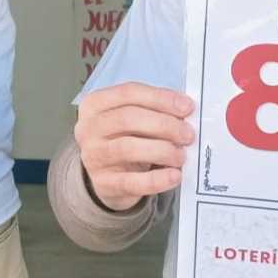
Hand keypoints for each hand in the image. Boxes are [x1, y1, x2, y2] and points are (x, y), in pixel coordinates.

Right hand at [74, 81, 195, 211]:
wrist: (105, 175)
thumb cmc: (124, 138)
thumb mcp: (131, 118)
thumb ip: (153, 110)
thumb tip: (185, 109)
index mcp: (95, 104)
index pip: (128, 93)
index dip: (160, 98)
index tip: (187, 107)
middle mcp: (88, 128)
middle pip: (128, 119)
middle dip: (164, 125)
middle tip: (188, 134)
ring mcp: (93, 157)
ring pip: (128, 148)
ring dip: (162, 150)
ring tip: (181, 155)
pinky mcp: (104, 184)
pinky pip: (132, 182)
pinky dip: (157, 179)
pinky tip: (174, 176)